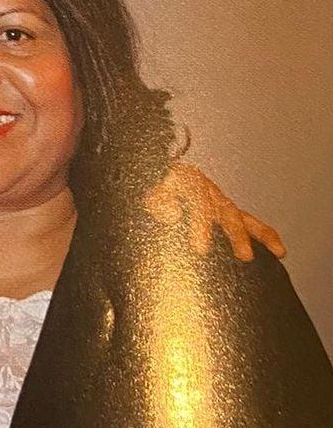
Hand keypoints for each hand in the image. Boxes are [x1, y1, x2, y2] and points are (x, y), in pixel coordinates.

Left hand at [145, 162, 285, 261]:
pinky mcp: (224, 210)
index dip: (202, 226)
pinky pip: (247, 221)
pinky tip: (276, 250)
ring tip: (279, 252)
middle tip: (245, 257)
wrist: (156, 171)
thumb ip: (158, 202)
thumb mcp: (148, 190)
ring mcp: (219, 201)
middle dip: (238, 236)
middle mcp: (209, 192)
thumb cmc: (153, 186)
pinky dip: (263, 234)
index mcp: (189, 183)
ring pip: (244, 217)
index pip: (199, 205)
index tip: (201, 248)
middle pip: (228, 213)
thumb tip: (174, 214)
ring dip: (262, 235)